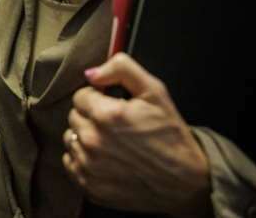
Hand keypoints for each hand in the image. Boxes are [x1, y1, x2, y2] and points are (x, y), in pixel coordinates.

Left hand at [63, 53, 212, 217]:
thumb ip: (122, 69)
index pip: (80, 96)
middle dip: (91, 118)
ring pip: (70, 139)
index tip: (113, 108)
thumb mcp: (155, 92)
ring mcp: (89, 165)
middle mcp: (93, 140)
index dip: (97, 99)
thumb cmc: (170, 135)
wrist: (185, 182)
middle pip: (74, 117)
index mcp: (106, 115)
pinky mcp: (88, 185)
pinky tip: (104, 160)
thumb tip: (91, 73)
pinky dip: (82, 160)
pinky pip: (70, 162)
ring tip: (112, 144)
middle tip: (115, 127)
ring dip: (85, 138)